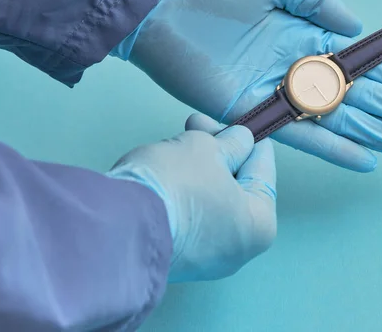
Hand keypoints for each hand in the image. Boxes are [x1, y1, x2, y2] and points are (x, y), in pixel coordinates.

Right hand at [107, 113, 276, 282]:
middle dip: (217, 150)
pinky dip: (182, 190)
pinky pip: (187, 215)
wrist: (117, 227)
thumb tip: (240, 141)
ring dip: (197, 167)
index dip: (252, 141)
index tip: (241, 122)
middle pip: (235, 187)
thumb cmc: (175, 186)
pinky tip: (167, 167)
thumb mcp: (206, 149)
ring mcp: (203, 258)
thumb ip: (230, 143)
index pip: (264, 172)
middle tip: (199, 124)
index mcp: (259, 226)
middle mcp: (236, 250)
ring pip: (209, 200)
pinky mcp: (173, 257)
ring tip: (179, 140)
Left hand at [120, 0, 381, 171]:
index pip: (365, 64)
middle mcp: (299, 71)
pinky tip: (364, 160)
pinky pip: (301, 134)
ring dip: (378, 135)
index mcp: (308, 38)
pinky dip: (333, 148)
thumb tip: (356, 27)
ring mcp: (279, 94)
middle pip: (361, 97)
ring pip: (340, 120)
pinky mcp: (254, 112)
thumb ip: (318, 1)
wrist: (164, 9)